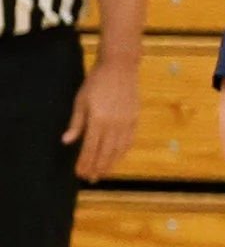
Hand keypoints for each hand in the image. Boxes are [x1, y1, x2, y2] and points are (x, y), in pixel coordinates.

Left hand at [66, 55, 141, 181]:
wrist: (120, 68)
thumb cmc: (96, 82)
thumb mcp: (80, 100)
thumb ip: (76, 123)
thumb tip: (67, 141)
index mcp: (97, 119)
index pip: (90, 147)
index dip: (85, 162)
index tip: (80, 173)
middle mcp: (113, 125)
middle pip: (105, 152)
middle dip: (97, 167)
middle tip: (91, 178)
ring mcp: (126, 123)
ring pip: (118, 150)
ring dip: (110, 163)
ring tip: (103, 173)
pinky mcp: (134, 120)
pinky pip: (129, 142)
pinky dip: (122, 153)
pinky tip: (117, 158)